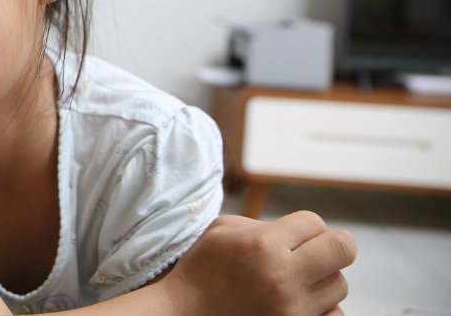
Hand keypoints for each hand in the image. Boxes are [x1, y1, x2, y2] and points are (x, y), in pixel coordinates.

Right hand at [162, 211, 356, 315]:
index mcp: (263, 244)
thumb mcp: (223, 230)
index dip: (304, 226)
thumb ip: (264, 224)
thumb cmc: (203, 269)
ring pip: (340, 285)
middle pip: (343, 249)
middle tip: (312, 252)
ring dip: (323, 279)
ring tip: (297, 280)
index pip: (315, 222)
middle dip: (330, 246)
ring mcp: (293, 310)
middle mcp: (283, 277)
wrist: (186, 314)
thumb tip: (303, 232)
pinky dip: (323, 308)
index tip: (290, 236)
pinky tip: (300, 302)